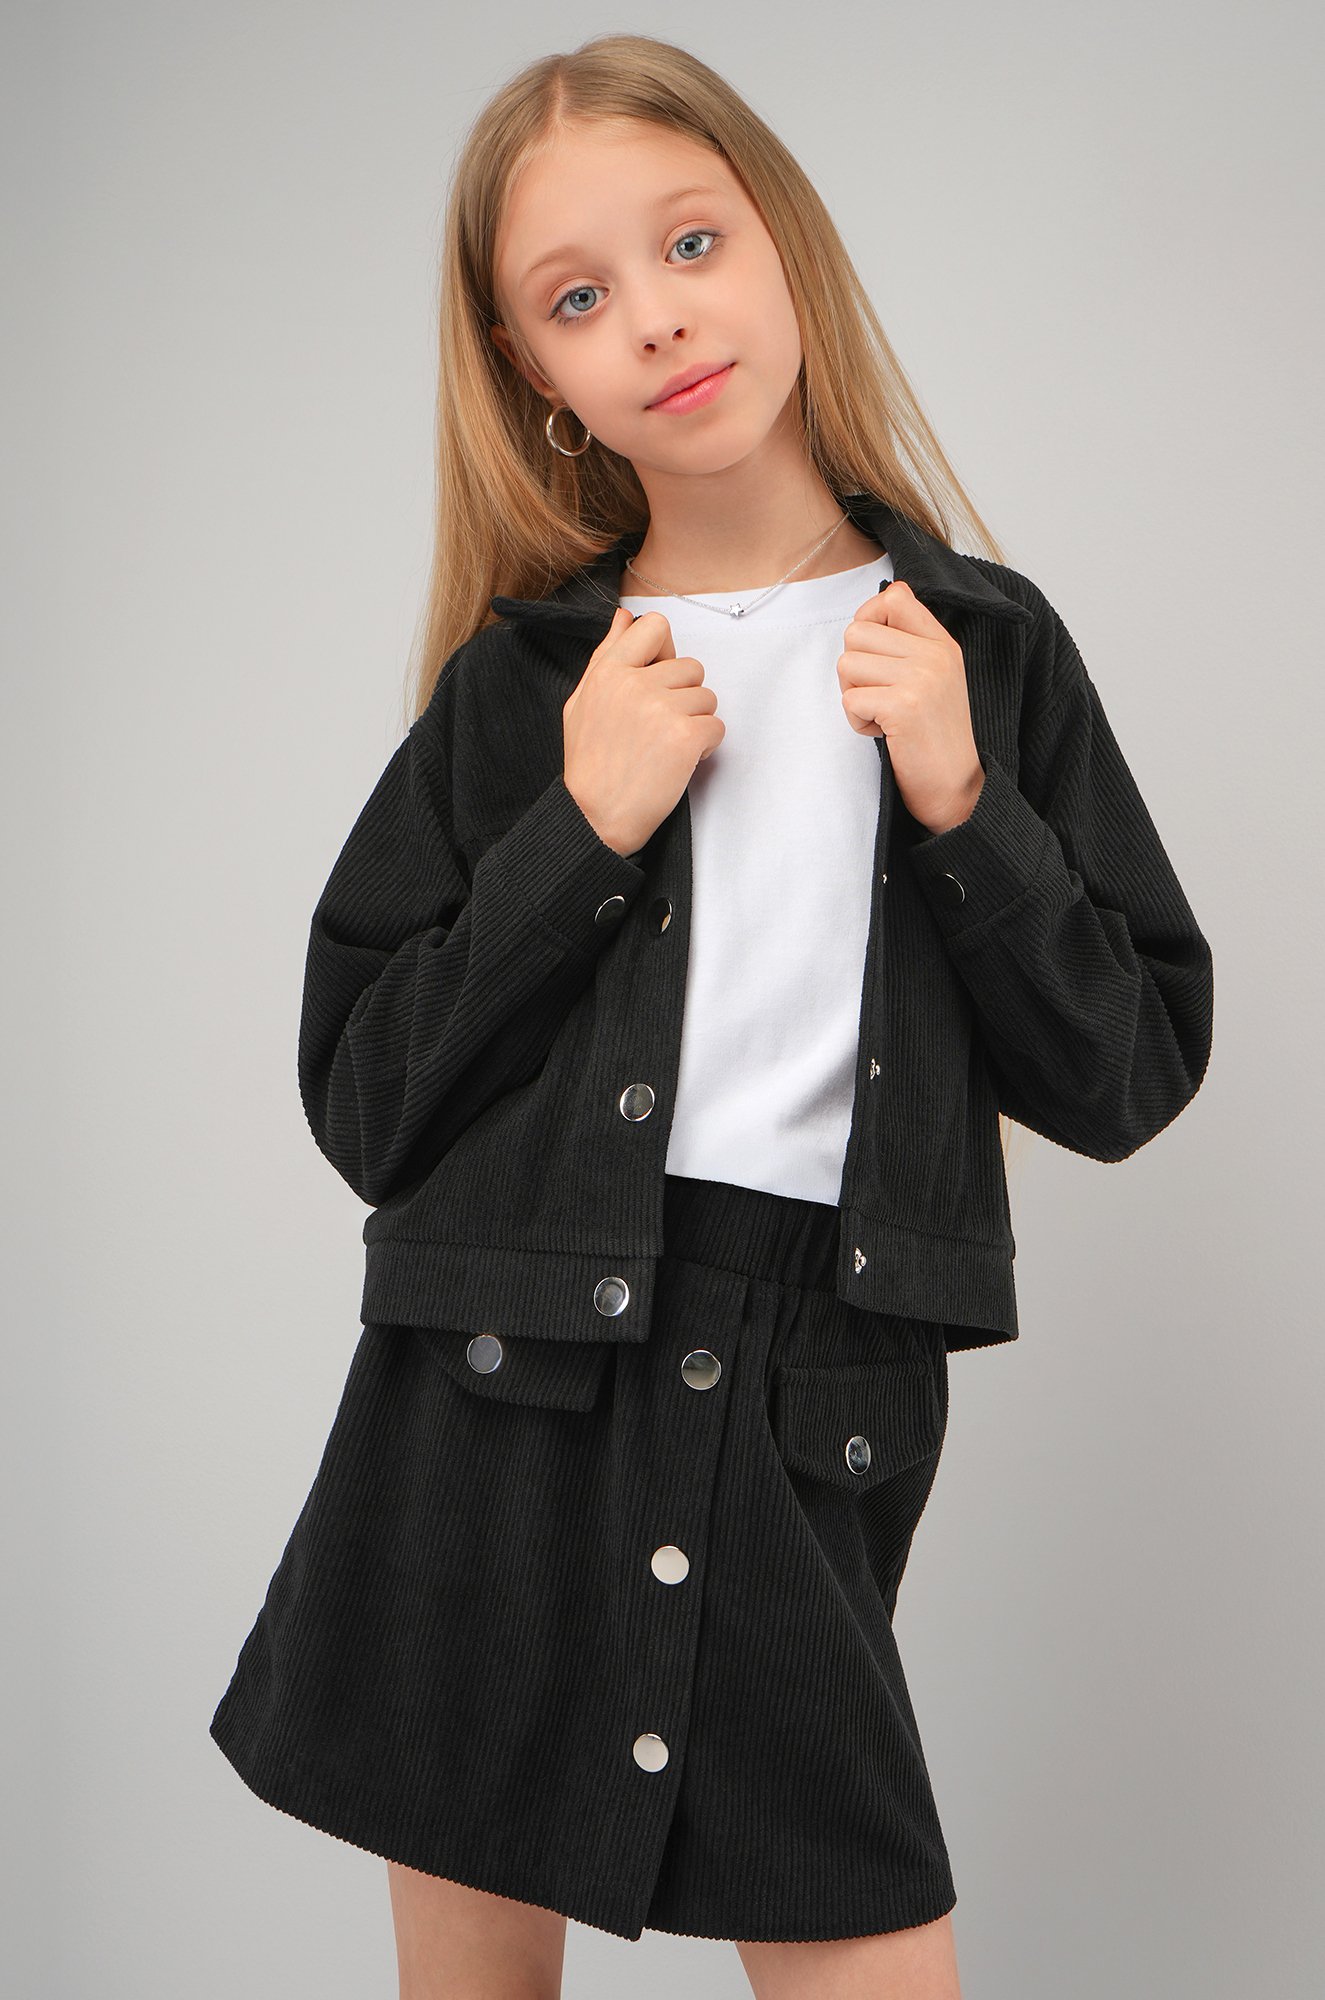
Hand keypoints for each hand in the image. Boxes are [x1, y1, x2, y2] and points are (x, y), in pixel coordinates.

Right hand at [563, 606, 724, 856]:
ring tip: (666, 746)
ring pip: (707, 697)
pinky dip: (705, 746)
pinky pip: (717, 726)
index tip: (658, 677)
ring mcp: (662, 709)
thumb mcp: (583, 701)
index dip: (665, 651)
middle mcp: (635, 683)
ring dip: (695, 721)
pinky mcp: (685, 737)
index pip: (655, 626)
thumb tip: (624, 618)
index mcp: (609, 671)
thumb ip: (606, 655)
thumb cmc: (589, 763)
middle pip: (690, 666)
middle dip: (683, 696)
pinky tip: (679, 762)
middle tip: (658, 727)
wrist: (595, 816)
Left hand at [837, 579, 984, 834]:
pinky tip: (884, 733)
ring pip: (847, 664)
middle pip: (856, 632)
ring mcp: (921, 679)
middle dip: (854, 668)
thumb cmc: (934, 736)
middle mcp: (934, 654)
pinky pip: (850, 700)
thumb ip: (909, 642)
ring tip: (882, 715)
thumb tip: (875, 605)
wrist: (956, 788)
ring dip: (854, 696)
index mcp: (942, 643)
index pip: (893, 596)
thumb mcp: (934, 677)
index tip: (874, 654)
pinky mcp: (904, 707)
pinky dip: (858, 722)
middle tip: (877, 695)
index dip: (868, 619)